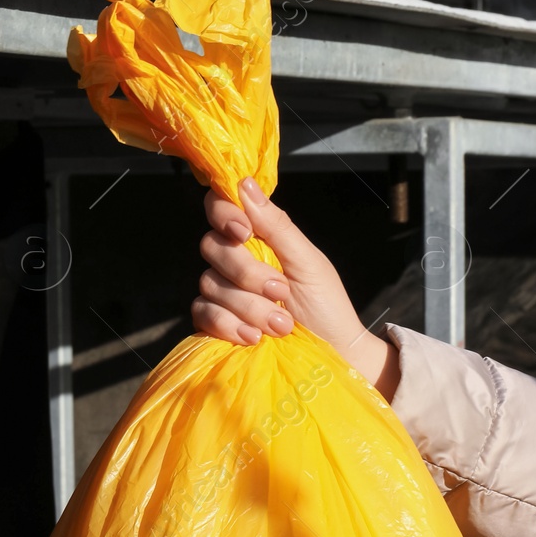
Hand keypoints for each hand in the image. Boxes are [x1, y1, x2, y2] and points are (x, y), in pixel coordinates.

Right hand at [192, 177, 399, 397]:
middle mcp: (235, 261)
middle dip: (247, 273)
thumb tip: (244, 183)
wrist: (332, 353)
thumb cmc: (325, 305)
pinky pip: (203, 314)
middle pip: (212, 247)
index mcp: (258, 238)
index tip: (244, 232)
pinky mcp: (216, 323)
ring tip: (281, 325)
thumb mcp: (308, 262)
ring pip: (211, 284)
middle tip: (281, 292)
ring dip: (249, 307)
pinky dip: (229, 325)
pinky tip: (254, 338)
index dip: (224, 214)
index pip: (221, 208)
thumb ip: (277, 226)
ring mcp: (223, 292)